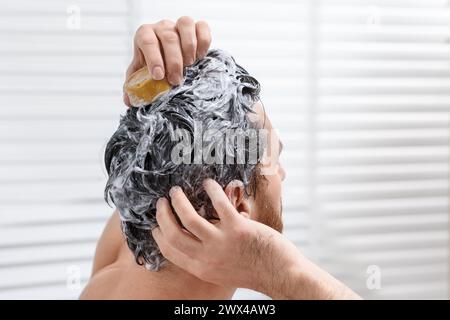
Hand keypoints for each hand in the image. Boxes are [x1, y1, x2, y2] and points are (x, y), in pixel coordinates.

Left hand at [124, 17, 211, 105]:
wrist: (169, 60)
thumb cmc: (154, 67)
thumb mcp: (140, 74)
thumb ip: (133, 85)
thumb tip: (129, 101)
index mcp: (145, 35)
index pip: (147, 41)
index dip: (153, 59)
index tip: (158, 76)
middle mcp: (162, 27)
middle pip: (169, 37)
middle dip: (173, 61)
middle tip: (175, 80)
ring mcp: (179, 25)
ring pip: (185, 24)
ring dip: (189, 47)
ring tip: (189, 65)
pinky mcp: (196, 27)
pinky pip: (202, 26)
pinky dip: (203, 40)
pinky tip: (200, 56)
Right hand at [152, 179, 360, 298]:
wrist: (281, 274)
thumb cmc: (254, 270)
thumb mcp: (222, 271)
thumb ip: (207, 258)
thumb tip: (195, 239)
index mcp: (202, 268)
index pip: (170, 251)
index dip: (159, 236)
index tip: (155, 224)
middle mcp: (208, 257)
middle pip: (174, 233)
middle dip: (163, 215)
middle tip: (162, 202)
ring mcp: (222, 243)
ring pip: (189, 218)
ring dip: (179, 201)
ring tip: (177, 190)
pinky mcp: (238, 228)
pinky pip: (218, 204)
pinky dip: (211, 190)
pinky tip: (208, 183)